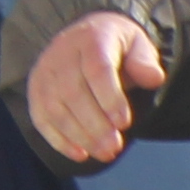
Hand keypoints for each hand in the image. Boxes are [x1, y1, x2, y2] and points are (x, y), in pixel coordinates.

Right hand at [26, 13, 168, 164]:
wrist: (89, 35)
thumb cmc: (119, 47)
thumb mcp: (139, 45)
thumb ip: (146, 61)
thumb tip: (154, 78)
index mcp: (91, 39)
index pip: (97, 69)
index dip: (110, 98)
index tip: (124, 123)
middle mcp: (62, 53)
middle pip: (73, 92)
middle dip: (95, 124)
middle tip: (115, 147)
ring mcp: (45, 71)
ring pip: (55, 107)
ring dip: (79, 135)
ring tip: (104, 153)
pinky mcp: (36, 89)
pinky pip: (40, 116)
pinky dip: (58, 139)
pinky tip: (79, 154)